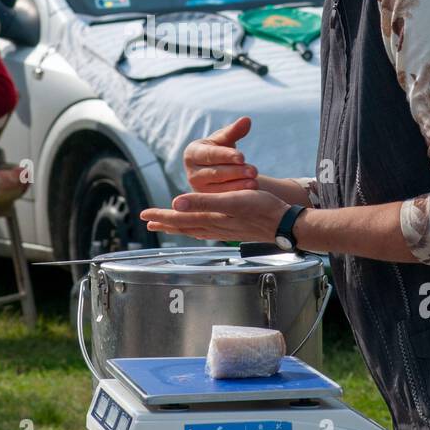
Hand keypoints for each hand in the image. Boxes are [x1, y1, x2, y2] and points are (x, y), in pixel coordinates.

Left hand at [140, 188, 286, 242]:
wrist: (286, 222)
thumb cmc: (262, 208)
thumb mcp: (231, 200)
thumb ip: (203, 202)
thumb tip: (176, 203)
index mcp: (211, 218)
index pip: (179, 218)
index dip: (161, 216)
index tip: (144, 215)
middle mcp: (214, 226)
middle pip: (184, 225)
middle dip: (165, 222)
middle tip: (148, 220)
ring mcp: (224, 229)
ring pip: (195, 228)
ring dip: (180, 226)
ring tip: (168, 225)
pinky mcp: (234, 228)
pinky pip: (208, 229)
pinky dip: (198, 228)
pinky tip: (200, 228)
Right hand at [182, 115, 258, 193]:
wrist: (214, 170)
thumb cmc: (220, 151)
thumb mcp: (225, 140)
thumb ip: (234, 131)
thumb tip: (247, 120)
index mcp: (192, 153)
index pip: (210, 154)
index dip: (226, 155)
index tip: (242, 157)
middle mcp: (191, 172)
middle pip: (215, 172)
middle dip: (236, 172)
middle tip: (254, 171)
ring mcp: (197, 189)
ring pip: (219, 187)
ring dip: (238, 185)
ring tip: (254, 182)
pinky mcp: (206, 201)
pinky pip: (222, 199)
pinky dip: (236, 195)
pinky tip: (250, 192)